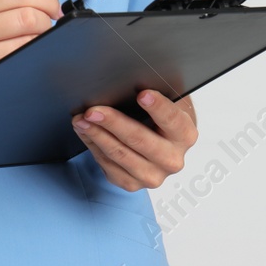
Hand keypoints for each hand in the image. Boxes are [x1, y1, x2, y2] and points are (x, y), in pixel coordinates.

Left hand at [71, 91, 197, 190]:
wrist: (162, 144)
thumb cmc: (162, 118)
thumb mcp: (168, 102)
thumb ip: (157, 94)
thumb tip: (129, 81)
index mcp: (185, 135)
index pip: (172, 119)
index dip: (157, 107)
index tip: (142, 94)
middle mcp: (172, 159)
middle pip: (139, 140)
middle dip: (113, 123)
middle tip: (93, 111)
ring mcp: (152, 176)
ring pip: (119, 155)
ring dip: (96, 135)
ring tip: (81, 120)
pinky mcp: (132, 184)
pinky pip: (108, 165)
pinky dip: (94, 146)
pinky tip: (85, 132)